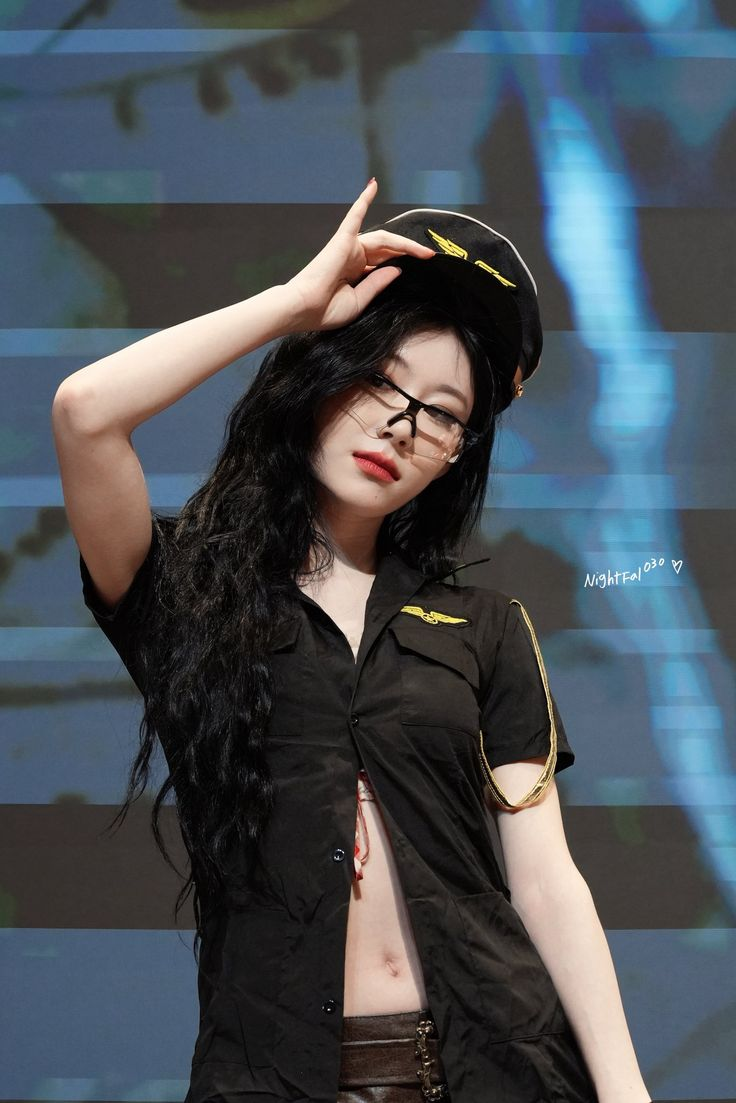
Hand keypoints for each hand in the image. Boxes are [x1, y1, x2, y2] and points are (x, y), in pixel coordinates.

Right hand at [284, 178, 434, 331]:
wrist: (303, 310)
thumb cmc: (325, 311)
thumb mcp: (360, 301)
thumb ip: (378, 283)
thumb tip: (397, 268)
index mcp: (356, 274)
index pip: (383, 264)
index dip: (401, 262)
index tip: (422, 266)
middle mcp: (353, 258)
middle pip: (387, 250)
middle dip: (408, 251)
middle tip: (428, 256)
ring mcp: (348, 247)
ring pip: (382, 239)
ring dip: (403, 243)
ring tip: (423, 251)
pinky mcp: (343, 239)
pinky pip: (355, 215)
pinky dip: (364, 200)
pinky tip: (373, 185)